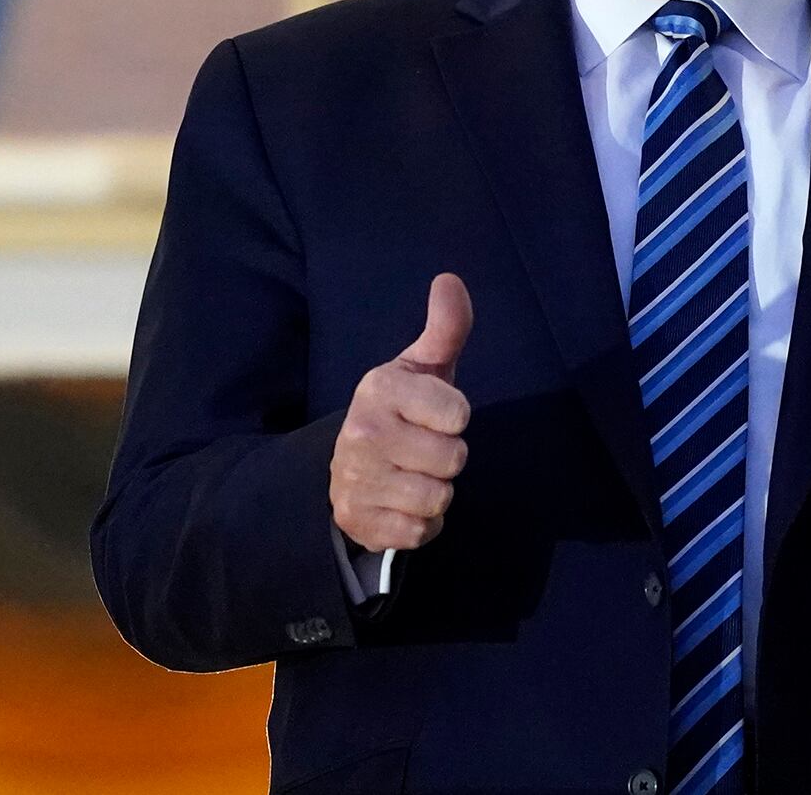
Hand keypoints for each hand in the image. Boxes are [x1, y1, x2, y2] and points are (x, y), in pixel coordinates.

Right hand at [330, 273, 473, 551]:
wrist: (353, 467)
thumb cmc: (406, 410)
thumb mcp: (425, 368)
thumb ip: (445, 327)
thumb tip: (449, 279)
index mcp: (380, 389)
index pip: (457, 414)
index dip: (456, 417)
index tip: (436, 414)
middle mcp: (362, 432)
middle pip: (452, 459)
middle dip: (448, 458)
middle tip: (424, 448)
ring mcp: (355, 479)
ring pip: (437, 497)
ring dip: (437, 492)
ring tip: (415, 474)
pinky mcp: (357, 520)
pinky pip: (421, 531)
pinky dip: (421, 523)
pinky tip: (403, 503)